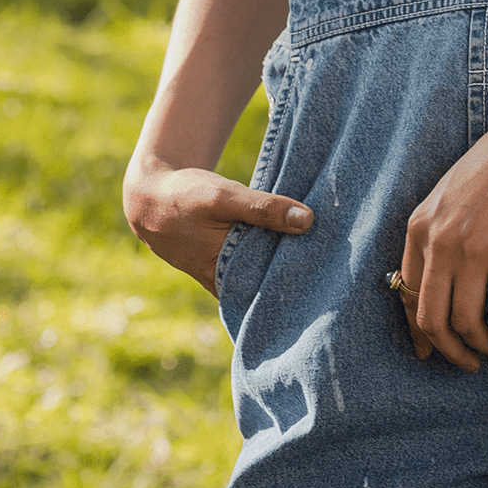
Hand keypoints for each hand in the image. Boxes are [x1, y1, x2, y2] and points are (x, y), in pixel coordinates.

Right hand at [123, 160, 312, 297]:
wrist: (151, 195)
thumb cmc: (187, 197)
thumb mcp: (225, 198)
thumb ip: (264, 209)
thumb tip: (308, 221)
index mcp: (223, 276)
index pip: (269, 292)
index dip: (297, 286)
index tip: (329, 279)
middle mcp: (224, 282)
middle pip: (268, 284)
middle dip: (296, 275)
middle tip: (336, 265)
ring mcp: (223, 272)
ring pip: (261, 272)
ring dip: (284, 262)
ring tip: (324, 252)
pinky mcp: (224, 259)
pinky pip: (254, 261)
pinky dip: (271, 252)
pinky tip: (297, 239)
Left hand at [397, 51, 487, 368]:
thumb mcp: (452, 191)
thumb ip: (438, 231)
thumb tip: (437, 278)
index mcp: (420, 224)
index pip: (407, 294)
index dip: (419, 331)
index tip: (431, 349)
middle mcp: (440, 240)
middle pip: (433, 318)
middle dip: (448, 350)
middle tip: (465, 363)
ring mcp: (473, 249)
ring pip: (467, 323)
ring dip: (482, 349)